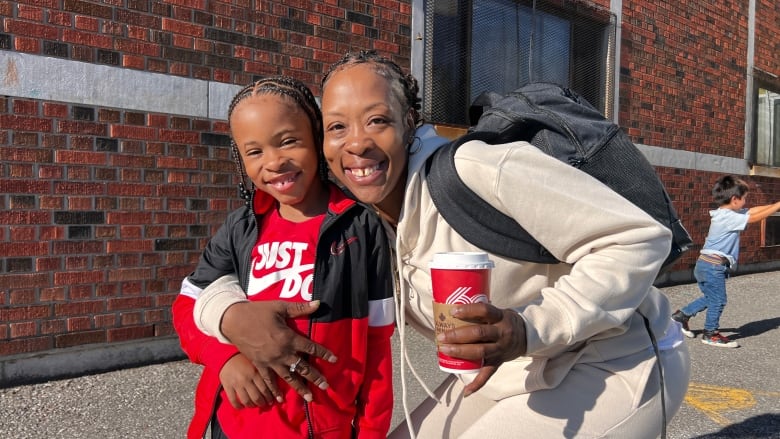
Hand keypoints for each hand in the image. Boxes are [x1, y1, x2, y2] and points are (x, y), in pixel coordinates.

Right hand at [219, 354, 275, 407]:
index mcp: (255, 372)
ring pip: (247, 401)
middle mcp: (247, 379)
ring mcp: (236, 384)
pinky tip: (242, 407)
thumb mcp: (256, 362)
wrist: (226, 355)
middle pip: (258, 396)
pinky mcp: (227, 387)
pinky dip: (239, 406)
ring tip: (256, 405)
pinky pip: (234, 401)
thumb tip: (274, 383)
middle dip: (264, 402)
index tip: (277, 399)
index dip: (272, 395)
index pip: (266, 388)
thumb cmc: (243, 358)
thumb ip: (263, 372)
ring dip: (253, 405)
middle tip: (267, 403)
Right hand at [220, 300, 337, 402]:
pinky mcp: (259, 365)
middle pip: (303, 367)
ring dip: (300, 388)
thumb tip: (318, 303)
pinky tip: (278, 400)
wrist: (233, 320)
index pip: (310, 347)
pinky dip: (273, 390)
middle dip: (316, 377)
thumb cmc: (258, 312)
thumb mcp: (280, 307)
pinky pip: (268, 380)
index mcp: (288, 338)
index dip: (324, 353)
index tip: (335, 360)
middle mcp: (281, 352)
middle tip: (327, 386)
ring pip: (289, 377)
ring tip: (310, 397)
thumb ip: (300, 308)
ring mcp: (270, 361)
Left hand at [435, 303, 526, 396]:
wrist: (527, 335)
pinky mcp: (499, 362)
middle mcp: (501, 333)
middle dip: (458, 335)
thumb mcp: (498, 311)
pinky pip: (488, 374)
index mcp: (500, 317)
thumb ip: (480, 312)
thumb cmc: (505, 320)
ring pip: (480, 352)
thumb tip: (454, 306)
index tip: (453, 310)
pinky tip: (465, 391)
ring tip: (444, 350)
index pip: (484, 311)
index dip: (468, 310)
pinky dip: (476, 384)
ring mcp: (500, 349)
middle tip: (442, 336)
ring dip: (460, 352)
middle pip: (478, 333)